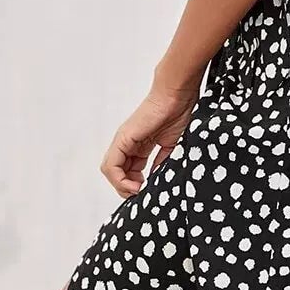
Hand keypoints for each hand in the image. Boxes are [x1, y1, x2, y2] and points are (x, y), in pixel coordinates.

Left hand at [100, 81, 199, 198]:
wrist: (178, 96)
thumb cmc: (179, 114)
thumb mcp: (172, 146)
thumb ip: (162, 163)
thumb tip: (156, 181)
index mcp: (139, 146)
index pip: (128, 172)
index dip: (136, 185)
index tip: (150, 191)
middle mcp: (127, 144)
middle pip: (117, 173)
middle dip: (128, 188)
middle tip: (143, 194)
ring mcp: (123, 141)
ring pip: (110, 171)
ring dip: (122, 187)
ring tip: (139, 191)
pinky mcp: (122, 139)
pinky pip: (111, 165)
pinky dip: (120, 180)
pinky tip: (136, 185)